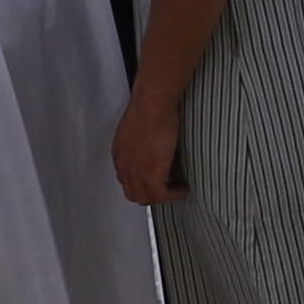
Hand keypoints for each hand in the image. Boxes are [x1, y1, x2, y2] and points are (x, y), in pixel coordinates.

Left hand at [108, 75, 185, 209]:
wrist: (153, 105)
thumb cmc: (148, 105)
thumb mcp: (137, 121)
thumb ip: (140, 132)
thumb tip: (152, 131)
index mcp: (120, 152)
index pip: (125, 177)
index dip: (140, 181)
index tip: (154, 178)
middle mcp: (124, 165)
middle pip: (133, 192)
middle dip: (150, 194)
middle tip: (166, 189)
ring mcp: (136, 172)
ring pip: (145, 198)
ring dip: (162, 196)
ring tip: (176, 190)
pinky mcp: (152, 175)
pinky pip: (162, 196)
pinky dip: (173, 195)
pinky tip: (183, 188)